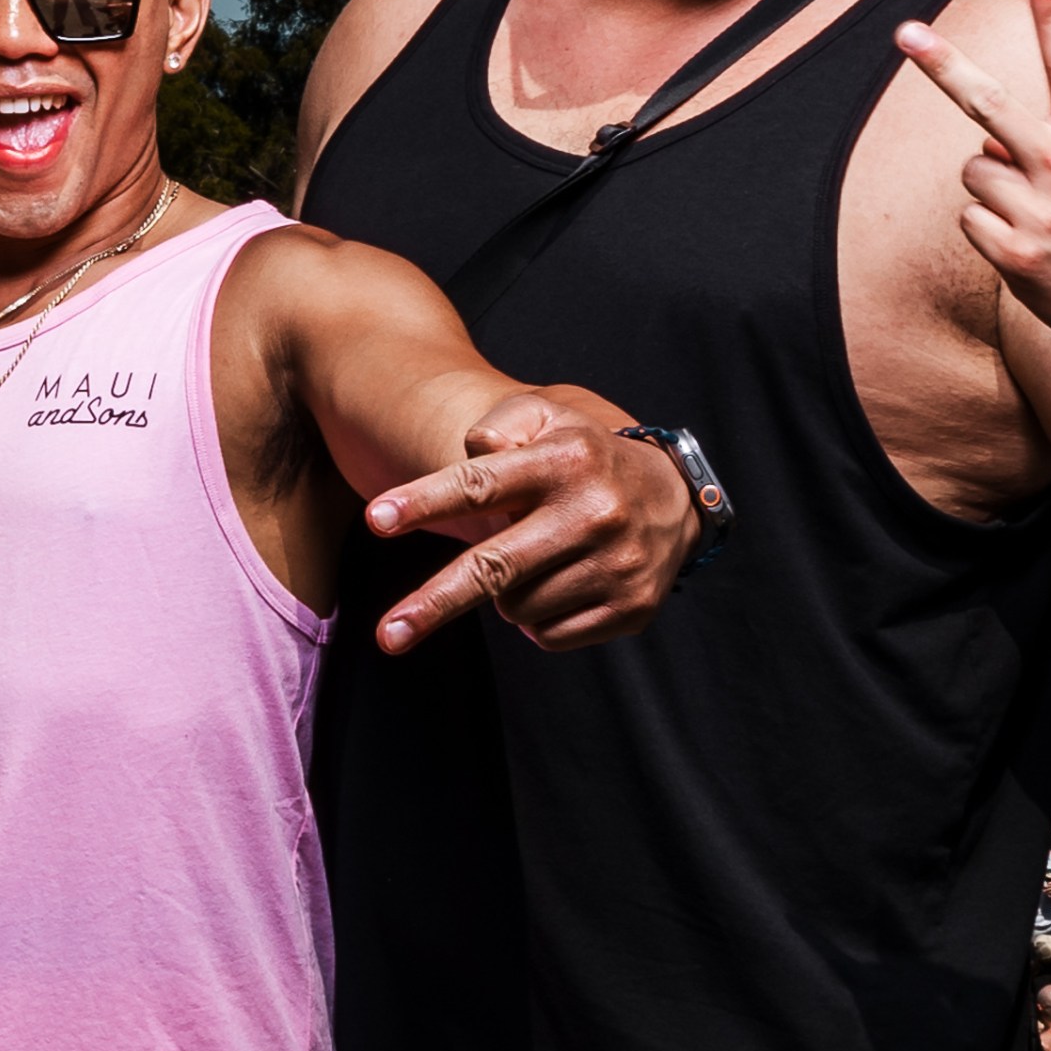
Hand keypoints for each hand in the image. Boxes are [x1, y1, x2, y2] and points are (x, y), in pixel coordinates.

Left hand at [365, 390, 703, 652]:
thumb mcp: (548, 415)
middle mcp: (595, 512)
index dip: (424, 503)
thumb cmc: (583, 456)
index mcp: (566, 460)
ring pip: (516, 607)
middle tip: (387, 635)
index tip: (376, 520)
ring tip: (535, 559)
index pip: (480, 483)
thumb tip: (475, 450)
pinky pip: (547, 634)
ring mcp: (617, 564)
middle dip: (434, 603)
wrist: (674, 499)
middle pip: (493, 568)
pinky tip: (561, 583)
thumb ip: (500, 423)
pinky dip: (538, 618)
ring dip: (505, 593)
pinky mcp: (630, 607)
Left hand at [894, 0, 1050, 376]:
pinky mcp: (1014, 256)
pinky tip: (1034, 245)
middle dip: (942, 64)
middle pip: (988, 103)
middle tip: (904, 30)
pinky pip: (972, 218)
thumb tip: (991, 135)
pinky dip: (992, 225)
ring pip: (976, 168)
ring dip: (996, 182)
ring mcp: (1038, 213)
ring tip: (1045, 212)